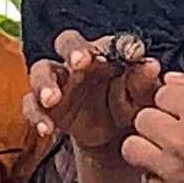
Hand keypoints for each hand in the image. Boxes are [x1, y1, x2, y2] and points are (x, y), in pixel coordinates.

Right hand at [29, 31, 162, 156]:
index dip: (117, 45)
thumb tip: (151, 65)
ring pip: (42, 71)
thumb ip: (145, 82)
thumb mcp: (143, 98)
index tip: (130, 54)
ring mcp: (60, 82)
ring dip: (44, 83)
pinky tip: (46, 129)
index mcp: (107, 54)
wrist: (116, 140)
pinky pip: (32, 106)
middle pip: (68, 43)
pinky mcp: (46, 106)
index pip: (108, 42)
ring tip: (51, 99)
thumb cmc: (131, 106)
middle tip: (79, 62)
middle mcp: (79, 63)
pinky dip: (36, 116)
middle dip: (73, 50)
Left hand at [120, 72, 183, 182]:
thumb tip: (169, 78)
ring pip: (132, 148)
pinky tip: (181, 173)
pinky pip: (145, 179)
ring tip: (169, 152)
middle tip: (177, 131)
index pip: (160, 92)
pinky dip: (158, 176)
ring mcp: (173, 170)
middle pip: (142, 118)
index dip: (173, 101)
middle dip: (158, 122)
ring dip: (147, 147)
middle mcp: (182, 139)